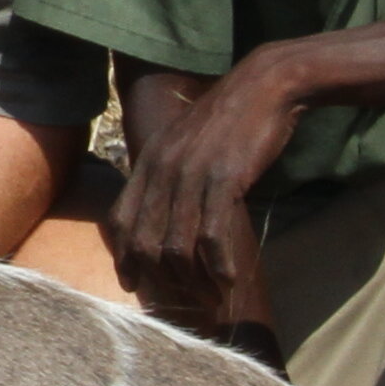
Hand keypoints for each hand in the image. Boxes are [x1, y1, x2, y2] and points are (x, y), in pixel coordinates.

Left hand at [113, 57, 300, 332]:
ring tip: (209, 297)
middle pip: (146, 241)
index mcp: (148, 160)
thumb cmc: (229, 119)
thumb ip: (169, 174)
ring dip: (192, 281)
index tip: (132, 283)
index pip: (120, 219)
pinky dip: (217, 265)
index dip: (123, 257)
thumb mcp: (185, 143)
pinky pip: (211, 235)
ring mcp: (190, 175)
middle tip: (184, 300)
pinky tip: (227, 280)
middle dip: (162, 279)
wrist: (264, 86)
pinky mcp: (223, 179)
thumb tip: (167, 216)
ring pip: (177, 245)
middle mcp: (161, 169)